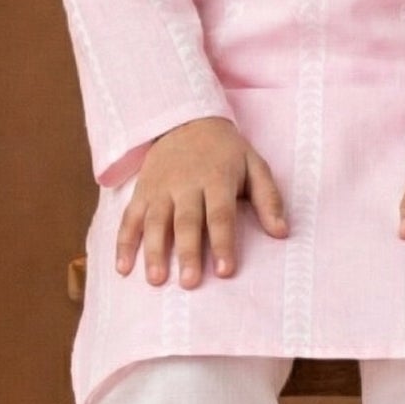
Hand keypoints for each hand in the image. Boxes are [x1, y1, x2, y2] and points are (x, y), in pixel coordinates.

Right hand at [116, 117, 288, 287]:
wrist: (186, 120)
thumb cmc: (226, 152)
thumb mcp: (254, 165)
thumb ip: (268, 198)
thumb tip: (282, 233)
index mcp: (216, 178)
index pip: (220, 214)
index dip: (223, 243)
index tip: (225, 272)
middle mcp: (185, 184)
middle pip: (186, 221)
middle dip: (187, 252)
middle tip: (189, 283)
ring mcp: (160, 188)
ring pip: (154, 221)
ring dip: (153, 252)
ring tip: (156, 280)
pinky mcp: (141, 191)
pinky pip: (129, 218)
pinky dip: (124, 242)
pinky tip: (123, 268)